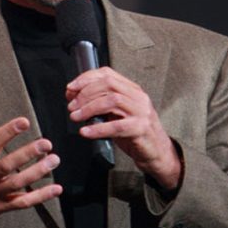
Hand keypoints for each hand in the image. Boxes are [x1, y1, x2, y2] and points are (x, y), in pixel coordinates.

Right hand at [0, 105, 62, 227]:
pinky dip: (40, 197)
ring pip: (18, 184)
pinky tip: (57, 188)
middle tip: (46, 143)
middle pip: (8, 166)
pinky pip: (22, 203)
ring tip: (54, 159)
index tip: (24, 121)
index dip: (7, 132)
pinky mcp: (0, 208)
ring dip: (37, 172)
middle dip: (28, 154)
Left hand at [67, 67, 181, 189]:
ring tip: (75, 117)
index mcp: (132, 90)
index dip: (86, 79)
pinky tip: (86, 131)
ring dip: (89, 108)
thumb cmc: (135, 133)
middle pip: (108, 85)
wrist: (157, 153)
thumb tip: (74, 97)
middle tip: (71, 106)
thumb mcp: (117, 114)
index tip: (70, 88)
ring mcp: (142, 112)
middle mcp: (138, 97)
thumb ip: (100, 104)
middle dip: (85, 93)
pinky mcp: (141, 129)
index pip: (107, 74)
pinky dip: (98, 129)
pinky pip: (117, 126)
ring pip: (112, 101)